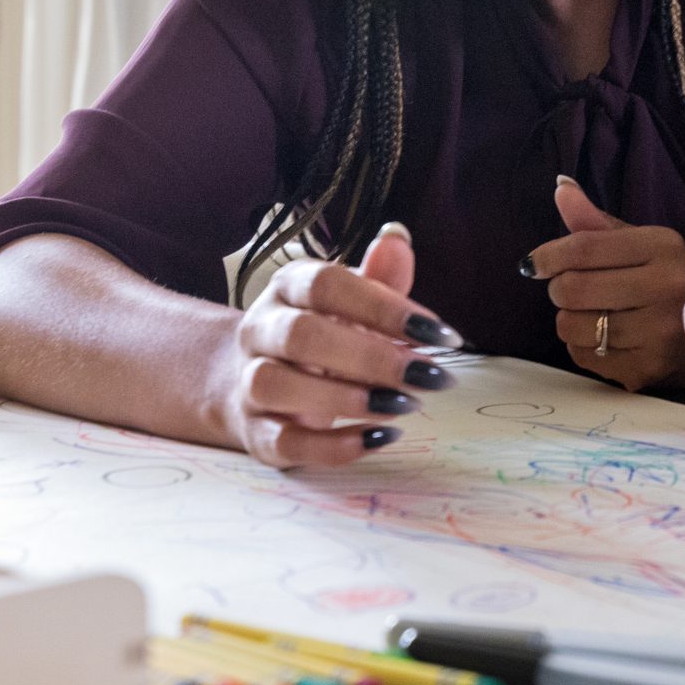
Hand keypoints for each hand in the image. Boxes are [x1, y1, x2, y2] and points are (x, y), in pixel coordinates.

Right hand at [209, 223, 460, 468]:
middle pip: (302, 335)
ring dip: (348, 398)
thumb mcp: (350, 304)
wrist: (246, 381)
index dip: (384, 307)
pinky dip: (335, 445)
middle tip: (428, 376)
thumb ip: (379, 279)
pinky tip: (382, 437)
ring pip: (279, 386)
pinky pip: (283, 442)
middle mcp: (260, 329)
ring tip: (405, 406)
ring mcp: (250, 382)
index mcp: (288, 288)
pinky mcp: (255, 432)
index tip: (439, 334)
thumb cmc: (319, 335)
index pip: (327, 285)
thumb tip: (397, 239)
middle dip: (371, 357)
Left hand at [527, 176, 684, 390]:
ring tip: (593, 315)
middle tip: (571, 291)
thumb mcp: (637, 245)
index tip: (534, 264)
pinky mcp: (647, 367)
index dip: (549, 255)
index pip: (584, 247)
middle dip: (560, 290)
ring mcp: (659, 332)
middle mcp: (667, 287)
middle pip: (573, 288)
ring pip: (572, 326)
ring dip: (571, 321)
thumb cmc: (661, 283)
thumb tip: (560, 185)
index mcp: (662, 247)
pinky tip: (606, 339)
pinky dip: (583, 347)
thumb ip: (595, 222)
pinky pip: (583, 355)